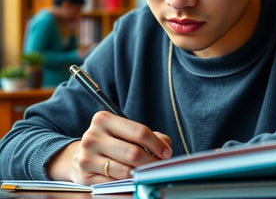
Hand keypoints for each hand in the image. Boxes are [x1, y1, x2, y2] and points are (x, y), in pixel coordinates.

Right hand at [47, 111, 171, 184]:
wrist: (80, 155)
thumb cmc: (110, 141)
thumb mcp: (125, 131)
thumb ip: (148, 135)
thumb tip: (166, 145)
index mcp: (104, 119)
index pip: (139, 131)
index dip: (157, 144)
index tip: (166, 152)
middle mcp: (93, 136)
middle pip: (133, 153)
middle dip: (151, 162)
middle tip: (159, 165)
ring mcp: (87, 157)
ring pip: (125, 171)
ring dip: (140, 175)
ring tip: (147, 173)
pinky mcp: (85, 177)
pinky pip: (115, 185)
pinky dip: (129, 185)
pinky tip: (134, 182)